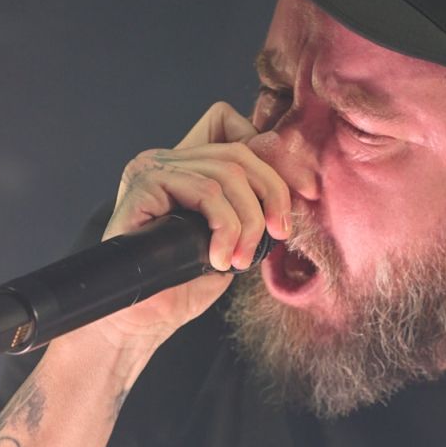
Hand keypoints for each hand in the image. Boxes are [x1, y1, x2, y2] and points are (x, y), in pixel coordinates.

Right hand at [91, 101, 292, 353]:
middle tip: (279, 233)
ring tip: (240, 259)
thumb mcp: (233, 241)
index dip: (273, 155)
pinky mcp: (144, 184)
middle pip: (240, 150)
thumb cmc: (181, 286)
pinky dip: (225, 227)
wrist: (140, 320)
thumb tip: (298, 184)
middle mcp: (168, 159)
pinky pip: (205, 191)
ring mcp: (153, 168)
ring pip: (228, 172)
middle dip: (273, 192)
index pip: (233, 126)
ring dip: (247, 222)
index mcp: (188, 166)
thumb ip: (253, 208)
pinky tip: (218, 258)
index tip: (305, 191)